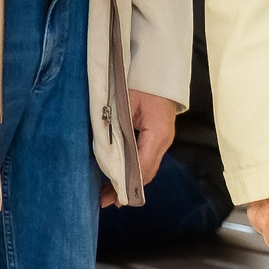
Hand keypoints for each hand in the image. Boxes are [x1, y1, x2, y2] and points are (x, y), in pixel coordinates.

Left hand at [105, 92, 182, 206]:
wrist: (158, 67)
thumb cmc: (139, 81)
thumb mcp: (124, 103)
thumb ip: (116, 127)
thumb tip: (105, 153)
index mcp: (157, 134)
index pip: (141, 167)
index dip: (126, 184)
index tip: (112, 198)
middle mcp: (163, 141)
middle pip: (147, 173)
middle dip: (127, 188)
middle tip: (106, 201)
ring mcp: (163, 139)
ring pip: (147, 168)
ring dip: (130, 181)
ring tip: (111, 194)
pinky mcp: (158, 136)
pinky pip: (147, 158)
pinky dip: (134, 170)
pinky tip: (121, 176)